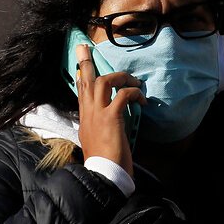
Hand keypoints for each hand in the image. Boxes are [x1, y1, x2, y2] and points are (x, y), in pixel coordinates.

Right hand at [75, 44, 145, 175]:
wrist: (103, 176)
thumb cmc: (104, 163)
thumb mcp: (96, 142)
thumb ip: (99, 128)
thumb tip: (108, 122)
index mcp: (84, 120)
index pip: (81, 93)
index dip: (82, 77)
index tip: (82, 65)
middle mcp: (88, 114)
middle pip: (86, 81)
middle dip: (86, 62)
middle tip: (86, 48)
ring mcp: (97, 114)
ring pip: (103, 82)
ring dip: (121, 77)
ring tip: (134, 81)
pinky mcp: (110, 118)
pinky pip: (122, 95)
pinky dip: (134, 93)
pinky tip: (142, 100)